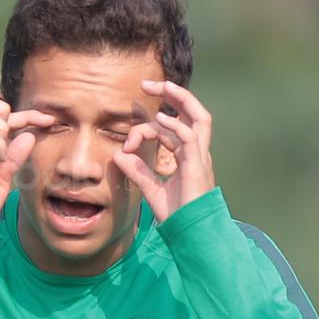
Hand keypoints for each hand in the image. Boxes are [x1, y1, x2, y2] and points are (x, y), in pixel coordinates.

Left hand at [112, 80, 215, 221]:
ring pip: (199, 117)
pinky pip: (189, 137)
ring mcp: (200, 157)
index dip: (151, 124)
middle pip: (195, 113)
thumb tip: (119, 155)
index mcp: (190, 156)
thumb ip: (138, 172)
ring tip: (162, 87)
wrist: (192, 234)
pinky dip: (175, 126)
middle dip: (175, 94)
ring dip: (181, 99)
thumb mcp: (152, 189)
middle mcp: (198, 153)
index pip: (176, 126)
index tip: (129, 135)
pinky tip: (160, 121)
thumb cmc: (178, 215)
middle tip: (150, 84)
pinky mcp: (197, 166)